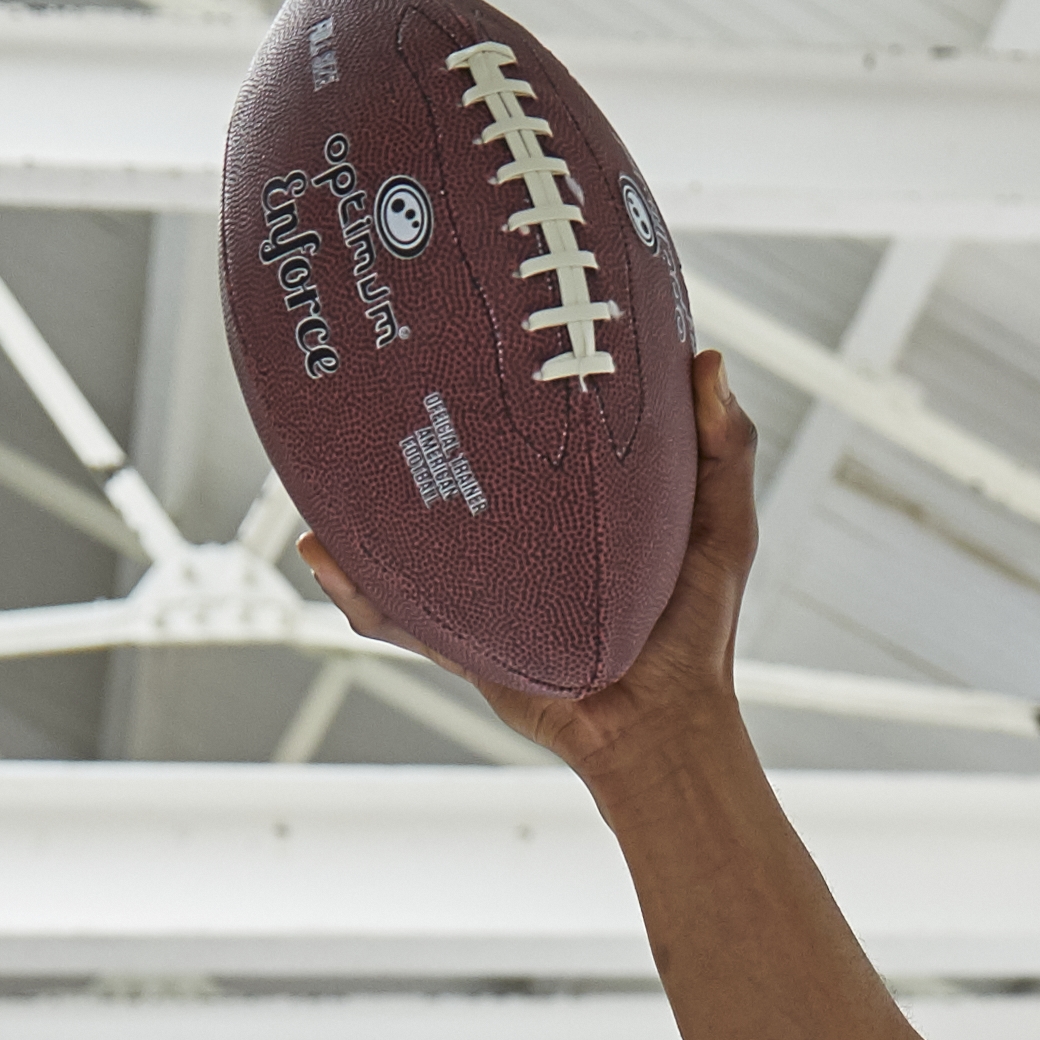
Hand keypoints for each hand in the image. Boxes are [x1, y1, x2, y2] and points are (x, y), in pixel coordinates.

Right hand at [300, 345, 757, 778]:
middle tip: (365, 372)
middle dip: (397, 432)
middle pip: (445, 473)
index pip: (519, 425)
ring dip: (356, 507)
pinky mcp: (463, 640)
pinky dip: (357, 593)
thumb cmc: (699, 628)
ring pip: (403, 541)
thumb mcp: (722, 523)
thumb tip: (706, 360)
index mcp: (564, 495)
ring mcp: (481, 586)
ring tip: (315, 468)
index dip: (490, 376)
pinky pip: (398, 617)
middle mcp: (514, 534)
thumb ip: (724, 446)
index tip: (464, 314)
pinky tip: (327, 555)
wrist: (666, 725)